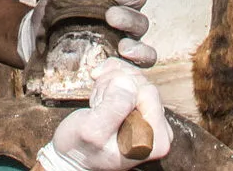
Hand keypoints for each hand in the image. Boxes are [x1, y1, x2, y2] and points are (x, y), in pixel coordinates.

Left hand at [20, 0, 156, 67]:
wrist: (35, 41)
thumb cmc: (55, 12)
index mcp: (117, 7)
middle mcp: (125, 30)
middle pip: (141, 22)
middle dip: (128, 18)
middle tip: (110, 16)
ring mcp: (122, 53)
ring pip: (146, 50)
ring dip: (137, 46)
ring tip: (122, 46)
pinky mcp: (115, 73)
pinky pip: (135, 72)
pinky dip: (133, 67)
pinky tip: (117, 62)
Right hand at [38, 60, 172, 170]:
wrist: (72, 156)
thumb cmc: (81, 150)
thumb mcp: (91, 131)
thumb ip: (113, 107)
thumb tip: (126, 82)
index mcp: (155, 140)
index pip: (147, 92)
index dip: (119, 91)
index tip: (100, 107)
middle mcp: (159, 129)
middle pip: (142, 82)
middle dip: (114, 85)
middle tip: (96, 105)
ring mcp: (151, 117)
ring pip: (134, 78)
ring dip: (109, 83)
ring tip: (97, 104)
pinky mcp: (141, 107)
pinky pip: (129, 77)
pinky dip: (110, 78)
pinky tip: (100, 94)